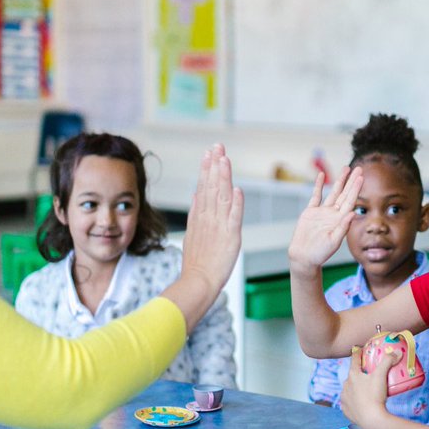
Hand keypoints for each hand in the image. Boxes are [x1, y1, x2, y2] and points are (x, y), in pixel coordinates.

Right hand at [180, 145, 243, 298]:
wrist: (198, 281)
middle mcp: (208, 218)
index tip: (209, 153)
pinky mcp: (230, 237)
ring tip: (224, 159)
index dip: (207, 169)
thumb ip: (195, 214)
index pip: (204, 188)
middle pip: (211, 187)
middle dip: (214, 165)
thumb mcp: (192, 234)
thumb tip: (196, 195)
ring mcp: (219, 227)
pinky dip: (236, 204)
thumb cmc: (197, 263)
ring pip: (221, 197)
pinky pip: (234, 218)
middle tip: (217, 146)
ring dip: (223, 177)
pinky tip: (237, 190)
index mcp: (200, 217)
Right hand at [287, 167, 363, 270]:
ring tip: (346, 168)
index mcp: (340, 220)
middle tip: (359, 168)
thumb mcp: (334, 241)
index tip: (361, 177)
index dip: (356, 188)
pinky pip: (316, 196)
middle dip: (351, 181)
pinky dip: (319, 186)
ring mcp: (322, 212)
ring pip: (333, 192)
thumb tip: (353, 213)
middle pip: (344, 193)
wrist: (304, 257)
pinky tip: (322, 176)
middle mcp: (333, 214)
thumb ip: (343, 227)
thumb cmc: (320, 253)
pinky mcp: (310, 212)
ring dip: (339, 181)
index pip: (350, 200)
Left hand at [339, 346, 396, 428]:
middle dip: (359, 374)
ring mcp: (344, 398)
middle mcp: (345, 385)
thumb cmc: (375, 395)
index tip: (359, 350)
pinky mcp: (345, 410)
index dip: (357, 353)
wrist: (371, 419)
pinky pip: (349, 403)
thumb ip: (388, 361)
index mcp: (352, 375)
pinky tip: (362, 403)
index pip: (354, 359)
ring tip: (367, 391)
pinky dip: (355, 402)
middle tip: (369, 375)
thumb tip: (397, 352)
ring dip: (355, 388)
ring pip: (349, 390)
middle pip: (352, 376)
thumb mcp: (382, 376)